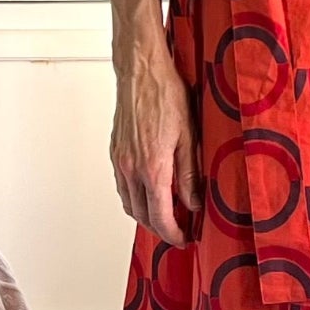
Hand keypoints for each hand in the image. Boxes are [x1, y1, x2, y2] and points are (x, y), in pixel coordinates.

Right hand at [110, 50, 201, 245]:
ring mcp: (120, 161)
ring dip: (146, 215)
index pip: (160, 217)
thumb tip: (194, 202)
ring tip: (167, 214)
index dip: (174, 233)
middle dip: (161, 229)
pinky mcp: (115, 152)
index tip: (185, 238)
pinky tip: (150, 191)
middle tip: (180, 229)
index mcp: (152, 169)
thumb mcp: (189, 136)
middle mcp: (131, 169)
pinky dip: (135, 198)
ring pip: (129, 203)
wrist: (141, 71)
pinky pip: (122, 186)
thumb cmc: (166, 95)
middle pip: (142, 216)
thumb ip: (189, 174)